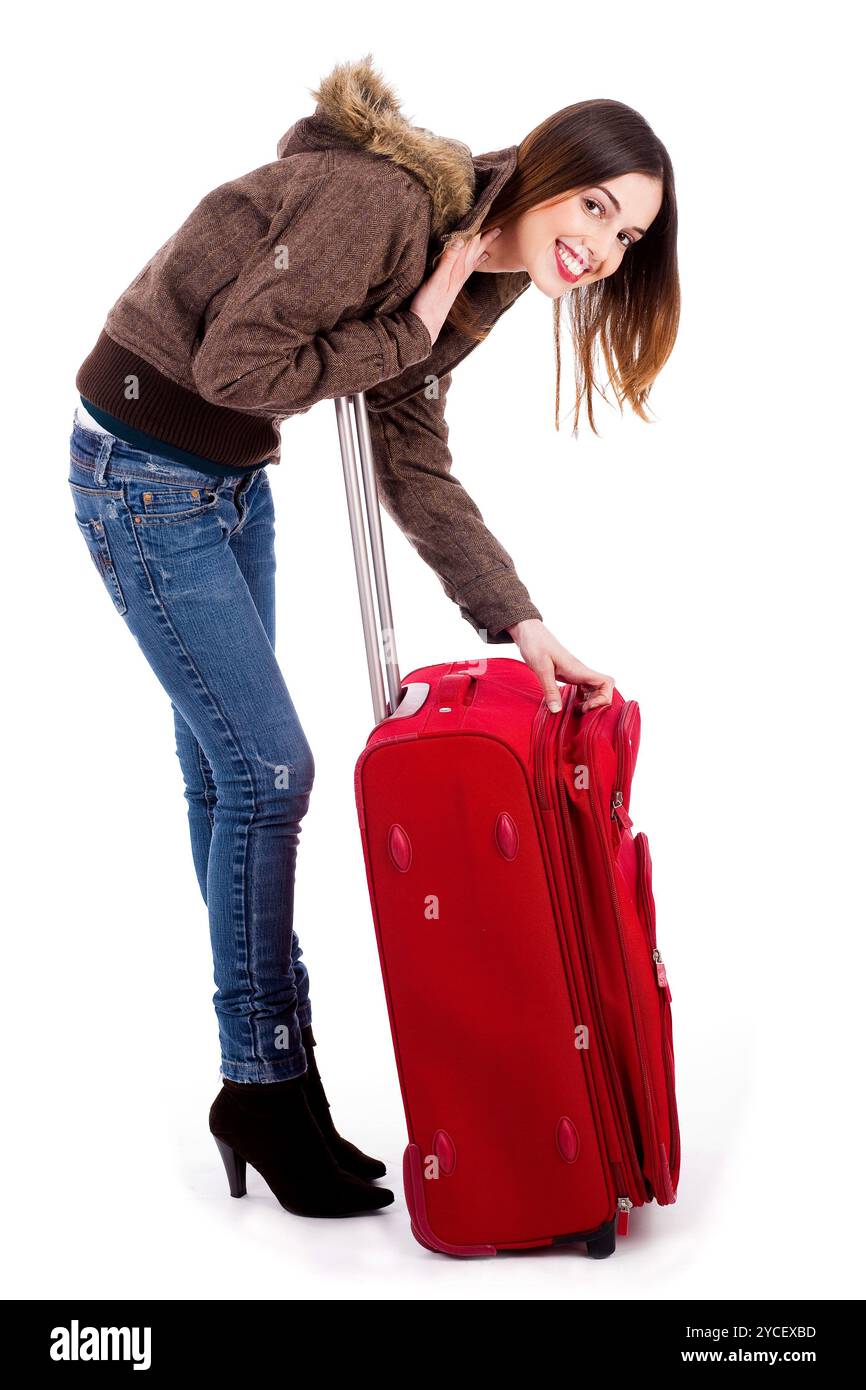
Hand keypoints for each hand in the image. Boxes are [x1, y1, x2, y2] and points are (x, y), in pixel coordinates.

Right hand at [409, 227, 501, 345]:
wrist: (425, 326)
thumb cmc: (428, 305)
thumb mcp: (436, 280)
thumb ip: (448, 261)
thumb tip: (460, 241)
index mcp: (457, 270)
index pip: (469, 246)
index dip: (477, 231)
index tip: (485, 217)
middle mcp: (460, 274)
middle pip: (475, 252)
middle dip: (485, 239)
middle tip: (498, 228)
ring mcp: (456, 281)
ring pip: (472, 260)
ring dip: (481, 248)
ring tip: (490, 240)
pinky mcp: (451, 286)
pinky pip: (467, 269)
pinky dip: (473, 262)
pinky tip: (477, 260)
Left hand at [506, 618, 614, 713]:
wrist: (529, 632)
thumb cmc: (535, 645)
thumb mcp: (541, 669)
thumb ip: (550, 690)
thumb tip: (557, 711)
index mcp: (579, 670)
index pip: (607, 682)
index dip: (604, 698)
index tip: (587, 707)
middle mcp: (581, 672)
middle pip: (604, 689)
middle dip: (597, 704)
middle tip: (580, 711)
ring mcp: (576, 673)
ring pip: (595, 689)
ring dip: (590, 702)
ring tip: (575, 710)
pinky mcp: (569, 675)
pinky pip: (583, 689)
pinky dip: (581, 698)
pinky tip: (569, 704)